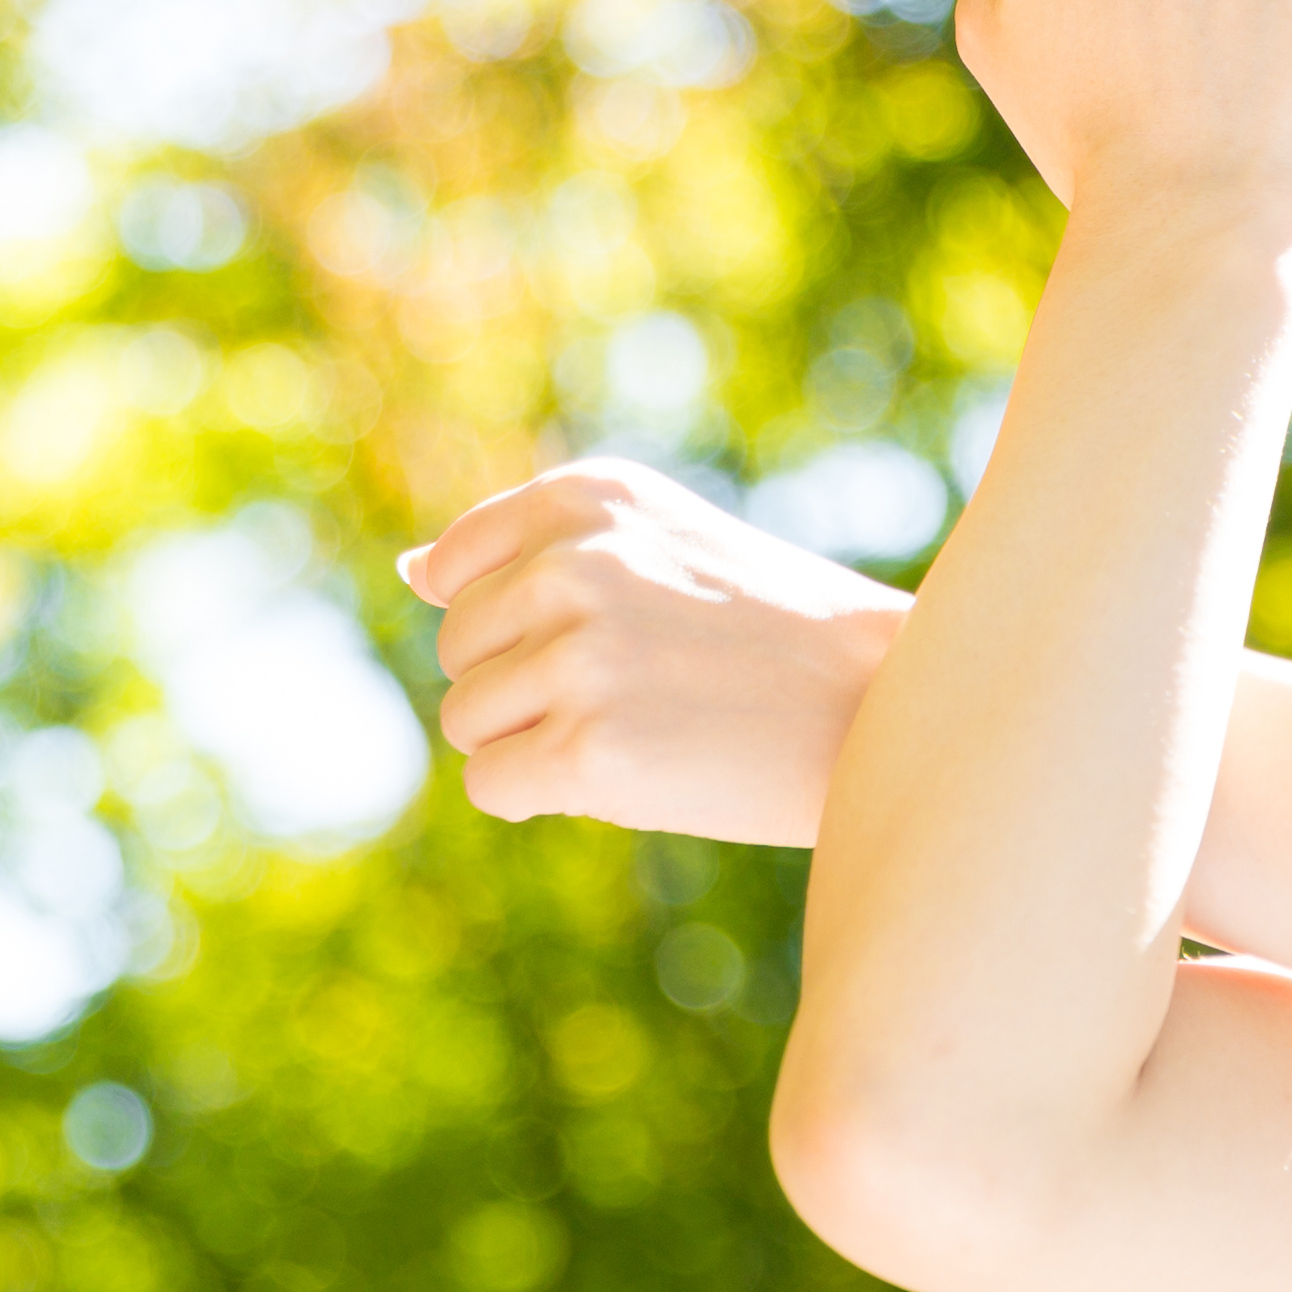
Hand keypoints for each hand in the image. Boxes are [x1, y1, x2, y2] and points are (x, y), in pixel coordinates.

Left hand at [402, 457, 910, 842]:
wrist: (882, 704)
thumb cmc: (770, 633)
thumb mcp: (659, 543)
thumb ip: (533, 550)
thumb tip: (410, 570)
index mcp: (585, 497)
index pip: (454, 567)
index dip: (512, 625)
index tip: (602, 638)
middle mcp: (572, 562)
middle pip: (455, 650)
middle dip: (522, 686)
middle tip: (637, 694)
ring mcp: (579, 655)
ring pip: (466, 720)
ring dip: (534, 742)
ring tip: (640, 730)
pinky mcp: (589, 748)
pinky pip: (491, 784)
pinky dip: (542, 794)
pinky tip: (628, 775)